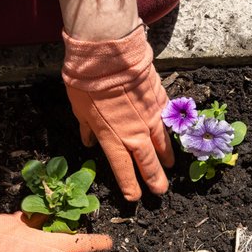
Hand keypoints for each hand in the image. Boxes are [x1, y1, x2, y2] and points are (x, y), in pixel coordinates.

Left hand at [62, 24, 174, 200]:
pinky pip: (166, 121)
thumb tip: (90, 140)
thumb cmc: (86, 80)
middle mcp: (134, 132)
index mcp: (111, 137)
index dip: (129, 184)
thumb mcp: (79, 107)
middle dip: (154, 179)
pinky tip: (171, 135)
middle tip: (160, 191)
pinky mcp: (159, 101)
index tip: (135, 197)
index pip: (122, 167)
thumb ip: (88, 127)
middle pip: (147, 162)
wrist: (108, 54)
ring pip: (161, 143)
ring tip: (170, 166)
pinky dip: (169, 131)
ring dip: (165, 157)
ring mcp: (150, 117)